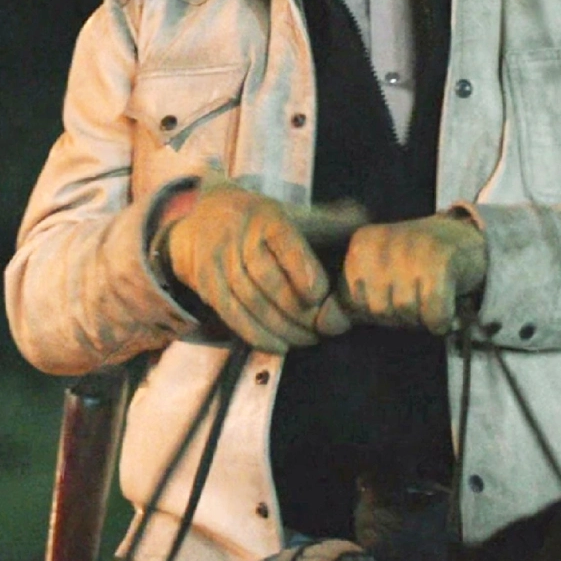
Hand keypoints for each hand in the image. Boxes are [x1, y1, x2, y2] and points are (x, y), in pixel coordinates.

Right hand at [166, 181, 364, 352]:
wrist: (197, 217)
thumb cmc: (257, 221)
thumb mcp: (288, 214)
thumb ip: (326, 220)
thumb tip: (363, 218)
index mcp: (265, 217)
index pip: (283, 241)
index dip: (300, 268)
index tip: (319, 294)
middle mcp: (239, 238)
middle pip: (266, 277)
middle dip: (294, 308)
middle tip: (320, 327)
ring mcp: (219, 262)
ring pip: (249, 300)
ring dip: (279, 326)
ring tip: (306, 340)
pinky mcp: (207, 285)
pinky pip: (231, 314)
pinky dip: (255, 335)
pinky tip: (279, 347)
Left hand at [318, 213, 486, 335]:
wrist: (463, 239)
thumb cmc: (412, 266)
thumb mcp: (374, 281)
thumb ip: (347, 304)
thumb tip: (323, 326)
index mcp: (361, 245)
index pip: (350, 303)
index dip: (373, 309)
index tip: (393, 289)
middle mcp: (383, 241)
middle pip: (378, 310)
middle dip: (399, 314)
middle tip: (416, 291)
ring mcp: (413, 247)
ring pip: (406, 312)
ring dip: (421, 316)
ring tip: (429, 293)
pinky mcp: (442, 260)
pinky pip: (434, 314)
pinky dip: (441, 319)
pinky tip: (446, 302)